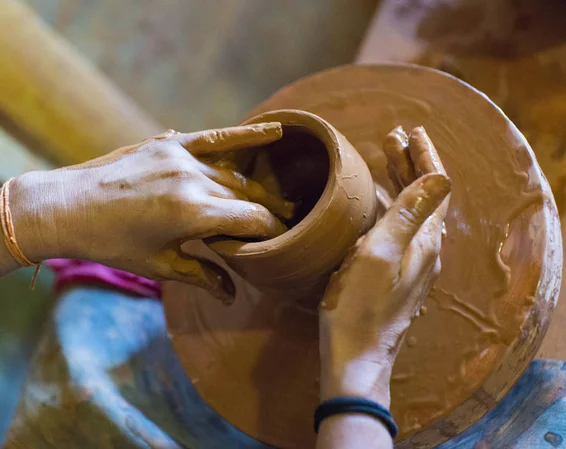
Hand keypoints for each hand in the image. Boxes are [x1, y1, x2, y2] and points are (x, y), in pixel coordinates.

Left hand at [9, 123, 293, 301]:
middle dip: (270, 212)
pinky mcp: (171, 144)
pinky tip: (275, 132)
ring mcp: (181, 157)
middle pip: (248, 196)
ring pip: (236, 172)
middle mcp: (192, 180)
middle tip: (289, 222)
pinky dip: (246, 135)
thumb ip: (203, 275)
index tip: (284, 239)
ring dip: (260, 186)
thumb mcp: (159, 265)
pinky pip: (217, 137)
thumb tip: (234, 296)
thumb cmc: (112, 244)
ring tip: (282, 197)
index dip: (273, 230)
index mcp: (192, 214)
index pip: (252, 219)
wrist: (66, 207)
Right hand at [319, 126, 450, 405]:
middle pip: (424, 195)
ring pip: (412, 210)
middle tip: (393, 136)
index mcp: (425, 240)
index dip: (424, 156)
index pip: (433, 186)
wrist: (357, 354)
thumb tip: (441, 176)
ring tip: (387, 157)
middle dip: (411, 163)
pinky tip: (381, 202)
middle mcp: (425, 249)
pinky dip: (393, 203)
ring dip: (402, 181)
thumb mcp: (381, 253)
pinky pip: (402, 225)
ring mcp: (412, 262)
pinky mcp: (397, 272)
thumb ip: (409, 214)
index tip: (411, 130)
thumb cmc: (362, 303)